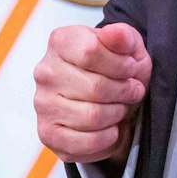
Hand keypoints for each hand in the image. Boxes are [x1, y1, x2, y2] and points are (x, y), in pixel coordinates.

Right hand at [35, 22, 151, 163]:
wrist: (106, 99)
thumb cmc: (115, 70)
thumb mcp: (128, 47)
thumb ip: (123, 37)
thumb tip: (118, 36)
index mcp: (61, 42)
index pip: (90, 51)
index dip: (120, 64)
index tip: (131, 69)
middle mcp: (46, 72)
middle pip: (95, 87)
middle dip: (124, 92)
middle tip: (133, 92)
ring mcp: (43, 104)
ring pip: (92, 116)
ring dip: (116, 114)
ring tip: (120, 108)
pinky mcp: (48, 134)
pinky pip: (87, 142)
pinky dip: (108, 138)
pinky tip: (110, 128)